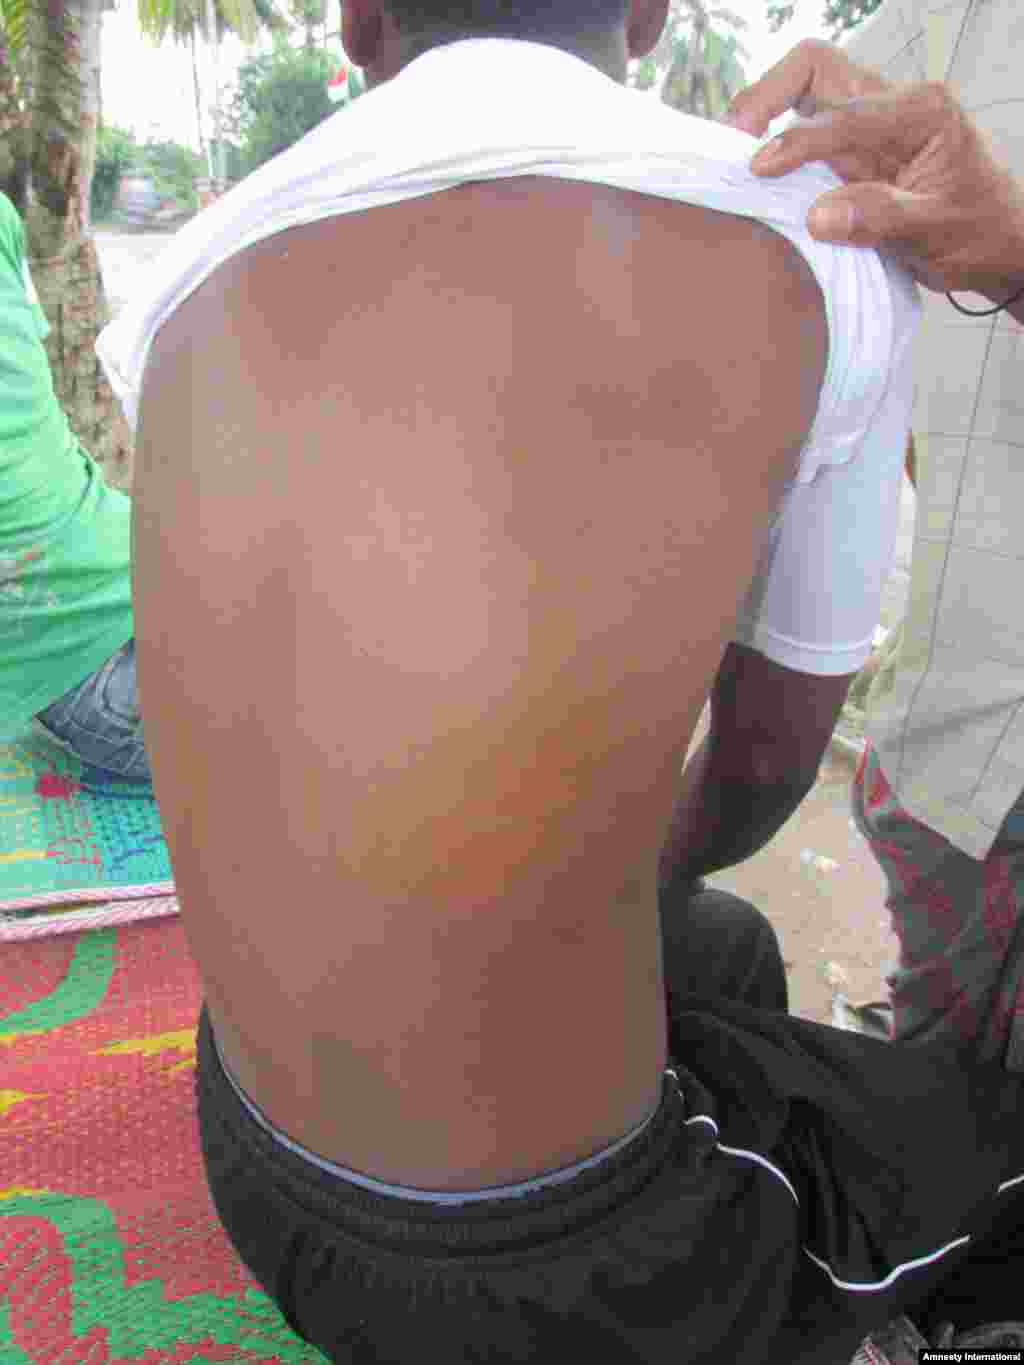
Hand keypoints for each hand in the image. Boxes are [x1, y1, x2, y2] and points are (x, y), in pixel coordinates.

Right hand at [725, 40, 1023, 298]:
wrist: (994, 240)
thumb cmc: (974, 230)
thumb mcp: (933, 230)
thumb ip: (879, 218)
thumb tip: (817, 217)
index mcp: (920, 112)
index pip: (844, 115)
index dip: (798, 141)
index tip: (759, 170)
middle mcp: (892, 103)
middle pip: (815, 67)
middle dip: (767, 95)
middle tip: (733, 141)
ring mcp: (869, 122)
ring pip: (807, 87)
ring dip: (766, 111)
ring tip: (734, 151)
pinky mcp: (854, 145)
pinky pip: (806, 123)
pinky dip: (775, 137)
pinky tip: (758, 169)